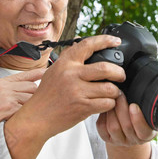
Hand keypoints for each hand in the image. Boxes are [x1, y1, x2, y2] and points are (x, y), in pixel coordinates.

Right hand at [0, 68, 42, 141]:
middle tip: (41, 101)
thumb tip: (19, 92)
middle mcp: (4, 87)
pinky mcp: (9, 109)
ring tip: (34, 113)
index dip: (37, 73)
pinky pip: (26, 110)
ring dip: (33, 107)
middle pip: (31, 87)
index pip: (23, 75)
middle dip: (36, 95)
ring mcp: (7, 97)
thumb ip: (4, 91)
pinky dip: (28, 116)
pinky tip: (29, 120)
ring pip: (30, 98)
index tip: (47, 71)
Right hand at [3, 35, 125, 158]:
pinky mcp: (83, 107)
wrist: (36, 118)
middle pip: (105, 68)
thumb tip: (79, 43)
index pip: (88, 45)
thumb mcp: (53, 71)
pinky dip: (110, 103)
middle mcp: (71, 75)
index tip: (116, 41)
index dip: (105, 40)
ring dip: (115, 91)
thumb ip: (67, 58)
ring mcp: (77, 91)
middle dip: (119, 72)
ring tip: (113, 92)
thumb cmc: (45, 96)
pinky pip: (106, 103)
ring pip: (109, 88)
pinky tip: (106, 103)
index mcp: (65, 63)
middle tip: (120, 76)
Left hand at [97, 93, 155, 158]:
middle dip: (122, 108)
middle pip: (127, 127)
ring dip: (111, 110)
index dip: (138, 119)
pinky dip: (102, 115)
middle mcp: (134, 140)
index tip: (133, 105)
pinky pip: (102, 127)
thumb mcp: (147, 110)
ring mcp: (120, 140)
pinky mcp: (107, 138)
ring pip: (113, 127)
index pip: (144, 131)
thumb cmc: (140, 113)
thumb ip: (146, 104)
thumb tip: (142, 90)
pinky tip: (105, 106)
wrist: (129, 126)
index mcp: (147, 134)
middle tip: (120, 93)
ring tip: (111, 97)